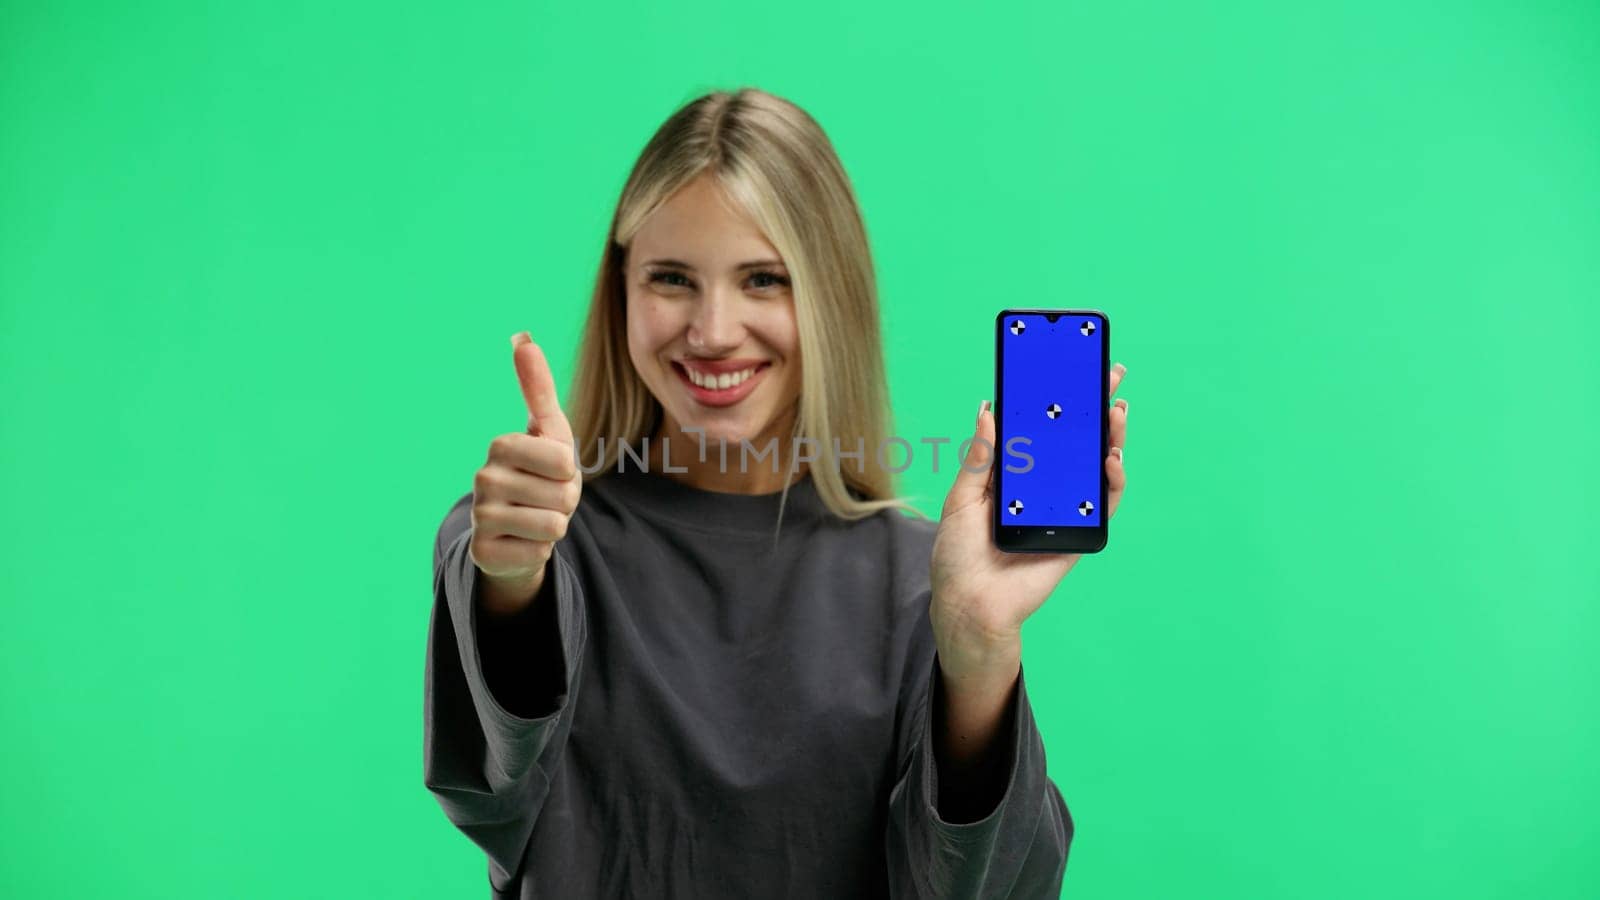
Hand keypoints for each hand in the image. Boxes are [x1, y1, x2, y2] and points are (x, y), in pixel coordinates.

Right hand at [468, 332, 581, 611]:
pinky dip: (539, 551)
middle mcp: (483, 479)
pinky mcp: (484, 553)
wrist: (514, 531)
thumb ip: (537, 387)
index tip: (552, 472)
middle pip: (563, 495)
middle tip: (544, 499)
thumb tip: (523, 337)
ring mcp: (480, 518)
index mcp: (501, 445)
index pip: (564, 460)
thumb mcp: (548, 431)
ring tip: (534, 519)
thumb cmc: (538, 475)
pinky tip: (521, 543)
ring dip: (554, 527)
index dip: (569, 471)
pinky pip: (539, 553)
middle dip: (566, 502)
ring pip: (554, 526)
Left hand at [929, 363, 1129, 666]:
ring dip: (1110, 437)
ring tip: (1115, 412)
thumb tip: (988, 410)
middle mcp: (1041, 487)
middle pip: (1075, 441)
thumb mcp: (962, 499)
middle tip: (1110, 374)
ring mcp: (1063, 508)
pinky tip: (1112, 460)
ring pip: (1094, 467)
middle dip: (1094, 408)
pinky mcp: (1078, 533)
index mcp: (1012, 474)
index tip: (1068, 367)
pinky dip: (1113, 481)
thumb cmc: (959, 556)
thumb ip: (980, 459)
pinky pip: (1103, 504)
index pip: (1040, 429)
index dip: (1055, 400)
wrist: (970, 606)